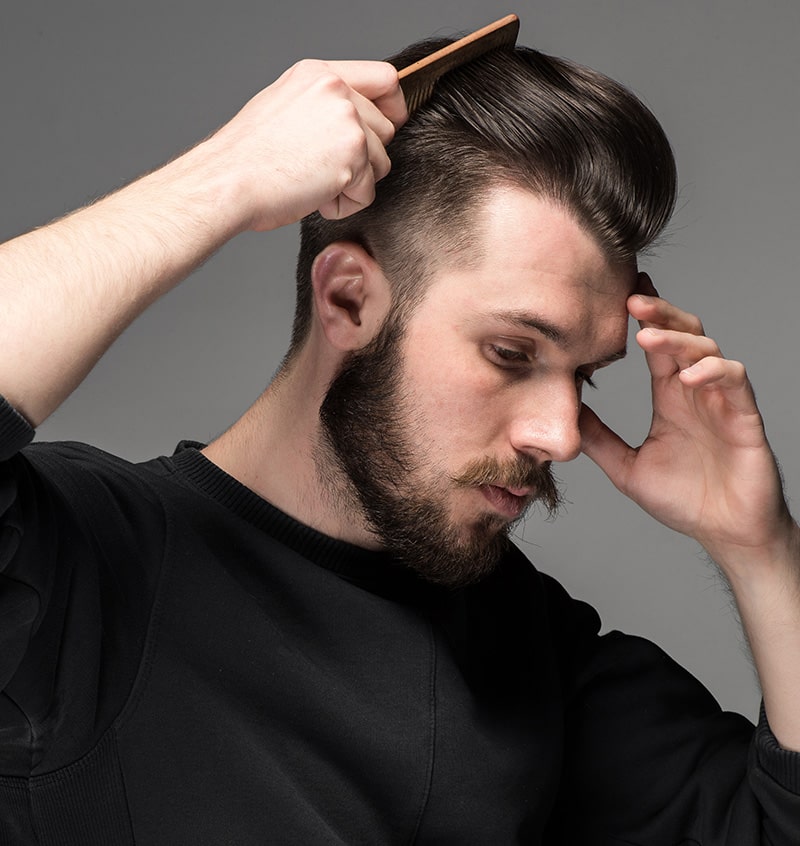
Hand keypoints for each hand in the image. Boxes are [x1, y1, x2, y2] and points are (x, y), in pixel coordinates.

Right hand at [201, 59, 406, 230]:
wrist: (228, 181)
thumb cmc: (246, 159)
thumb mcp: (285, 109)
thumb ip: (323, 106)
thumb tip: (352, 122)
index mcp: (318, 75)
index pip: (384, 78)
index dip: (392, 107)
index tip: (388, 126)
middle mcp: (337, 91)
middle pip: (385, 129)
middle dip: (364, 159)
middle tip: (323, 170)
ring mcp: (347, 121)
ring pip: (380, 163)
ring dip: (353, 184)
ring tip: (313, 184)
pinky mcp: (352, 155)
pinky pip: (368, 193)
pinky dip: (344, 205)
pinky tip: (313, 197)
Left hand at [580, 273, 795, 574]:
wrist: (727, 534)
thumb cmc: (685, 500)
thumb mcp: (627, 468)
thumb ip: (599, 439)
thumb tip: (565, 415)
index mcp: (670, 396)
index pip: (657, 344)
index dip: (643, 318)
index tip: (618, 295)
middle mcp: (695, 391)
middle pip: (683, 333)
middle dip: (660, 312)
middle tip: (631, 299)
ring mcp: (721, 401)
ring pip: (707, 349)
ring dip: (678, 338)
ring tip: (648, 337)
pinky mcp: (744, 417)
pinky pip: (734, 380)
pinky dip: (713, 371)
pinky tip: (687, 376)